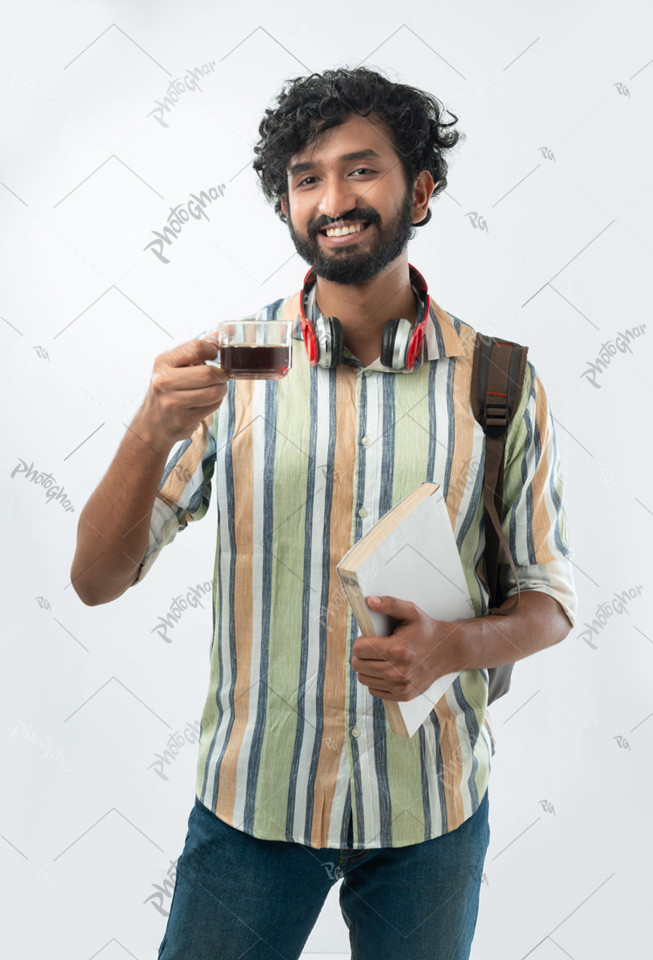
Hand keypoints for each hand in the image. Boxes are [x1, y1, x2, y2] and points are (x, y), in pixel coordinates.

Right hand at [136, 336, 229, 448]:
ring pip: (214, 391)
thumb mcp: (175, 365)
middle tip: (221, 376)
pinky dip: (216, 402)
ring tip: (215, 388)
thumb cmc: (168, 390)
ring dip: (221, 389)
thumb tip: (226, 330)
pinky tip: (206, 401)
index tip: (214, 356)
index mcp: (163, 362)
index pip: (196, 347)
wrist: (152, 423)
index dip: (213, 351)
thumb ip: (198, 348)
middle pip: (208, 373)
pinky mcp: (183, 419)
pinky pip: (213, 406)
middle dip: (221, 374)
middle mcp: (164, 381)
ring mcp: (173, 402)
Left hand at [350, 595, 468, 700]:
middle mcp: (398, 671)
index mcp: (397, 649)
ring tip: (380, 658)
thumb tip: (369, 601)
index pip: (359, 649)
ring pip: (364, 679)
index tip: (368, 638)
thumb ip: (389, 604)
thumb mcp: (410, 612)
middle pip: (358, 665)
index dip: (360, 642)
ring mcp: (401, 686)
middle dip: (361, 655)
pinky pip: (374, 690)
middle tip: (372, 648)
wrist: (449, 651)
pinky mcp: (404, 695)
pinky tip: (386, 670)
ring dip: (367, 668)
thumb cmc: (426, 630)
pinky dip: (376, 680)